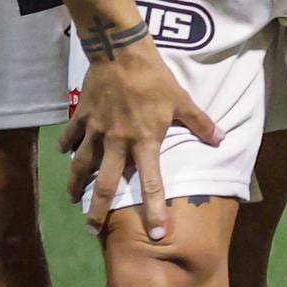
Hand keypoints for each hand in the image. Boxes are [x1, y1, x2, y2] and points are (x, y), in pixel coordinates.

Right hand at [64, 35, 215, 246]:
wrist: (120, 52)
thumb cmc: (154, 78)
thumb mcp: (182, 100)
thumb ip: (200, 123)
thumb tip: (222, 139)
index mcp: (144, 142)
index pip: (152, 184)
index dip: (154, 210)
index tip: (155, 234)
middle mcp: (117, 143)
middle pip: (106, 184)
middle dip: (98, 210)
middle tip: (92, 229)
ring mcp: (96, 130)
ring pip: (82, 165)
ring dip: (76, 184)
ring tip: (72, 200)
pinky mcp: (82, 116)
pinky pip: (71, 136)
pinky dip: (67, 146)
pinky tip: (64, 155)